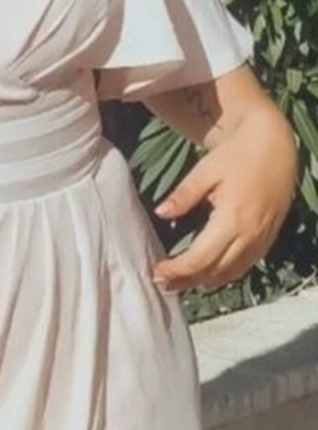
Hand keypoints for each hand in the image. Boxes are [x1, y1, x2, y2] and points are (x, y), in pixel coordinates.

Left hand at [152, 103, 298, 292]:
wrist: (274, 146)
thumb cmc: (237, 155)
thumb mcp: (205, 170)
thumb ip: (184, 195)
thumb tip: (160, 212)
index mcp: (232, 220)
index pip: (200, 258)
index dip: (177, 270)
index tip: (156, 271)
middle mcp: (250, 236)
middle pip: (214, 272)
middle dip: (186, 281)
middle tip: (161, 283)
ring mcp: (261, 240)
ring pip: (231, 273)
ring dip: (204, 282)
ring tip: (179, 283)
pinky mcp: (268, 239)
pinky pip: (245, 266)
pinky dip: (224, 274)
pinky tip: (207, 273)